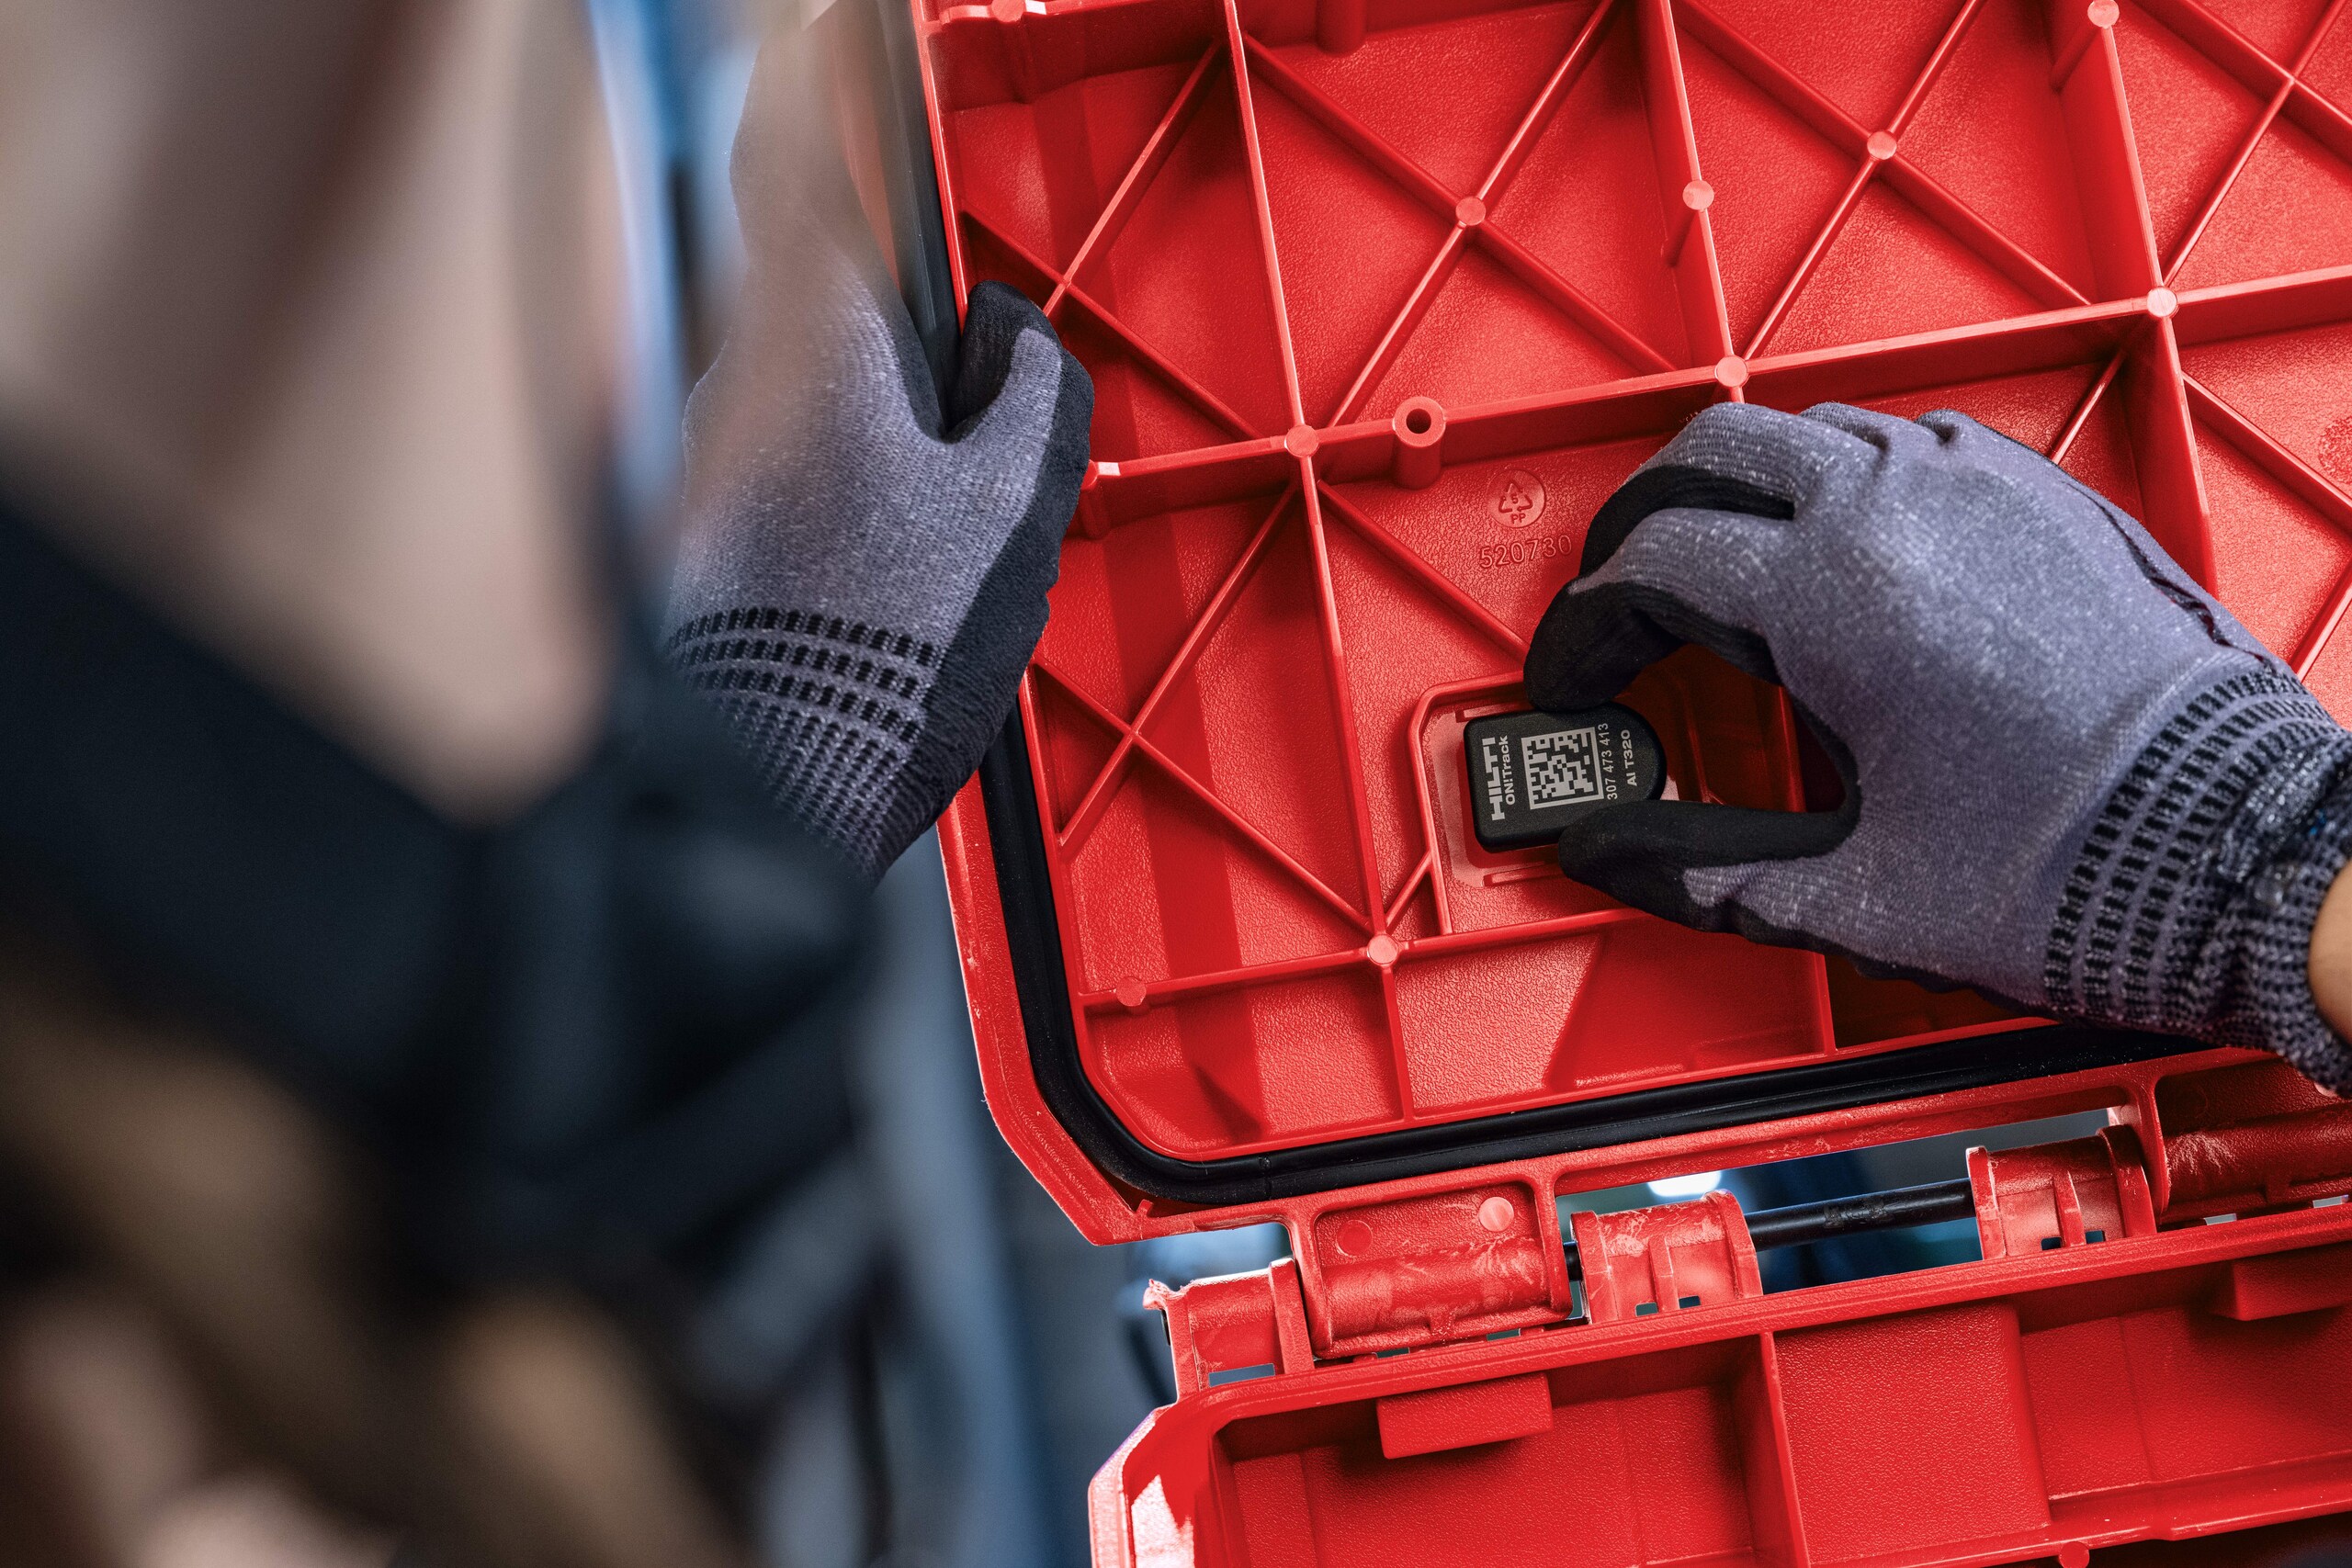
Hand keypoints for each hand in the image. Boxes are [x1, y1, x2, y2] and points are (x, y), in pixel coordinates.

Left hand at [665, 27, 1090, 882]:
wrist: (773, 802)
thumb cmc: (887, 663)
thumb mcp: (1014, 517)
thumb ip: (1033, 394)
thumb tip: (1013, 341)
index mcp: (813, 351)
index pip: (789, 163)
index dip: (807, 80)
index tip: (822, 36)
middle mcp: (728, 388)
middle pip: (801, 287)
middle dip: (881, 312)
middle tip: (958, 384)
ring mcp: (695, 464)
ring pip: (783, 383)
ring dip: (855, 411)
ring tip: (927, 521)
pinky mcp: (686, 536)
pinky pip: (764, 461)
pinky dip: (821, 480)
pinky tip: (873, 576)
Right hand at [1528, 401, 2351, 1088]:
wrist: (2240, 856)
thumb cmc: (2077, 869)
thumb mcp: (1856, 889)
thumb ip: (1704, 867)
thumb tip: (1612, 853)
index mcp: (1834, 598)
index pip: (1648, 567)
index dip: (1582, 630)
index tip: (1574, 680)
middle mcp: (1900, 510)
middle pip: (1709, 452)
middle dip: (1639, 522)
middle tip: (1617, 594)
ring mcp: (1980, 486)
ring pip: (1809, 430)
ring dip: (1739, 490)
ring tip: (1718, 568)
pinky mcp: (2046, 495)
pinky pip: (1907, 441)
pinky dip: (1843, 479)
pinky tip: (1843, 549)